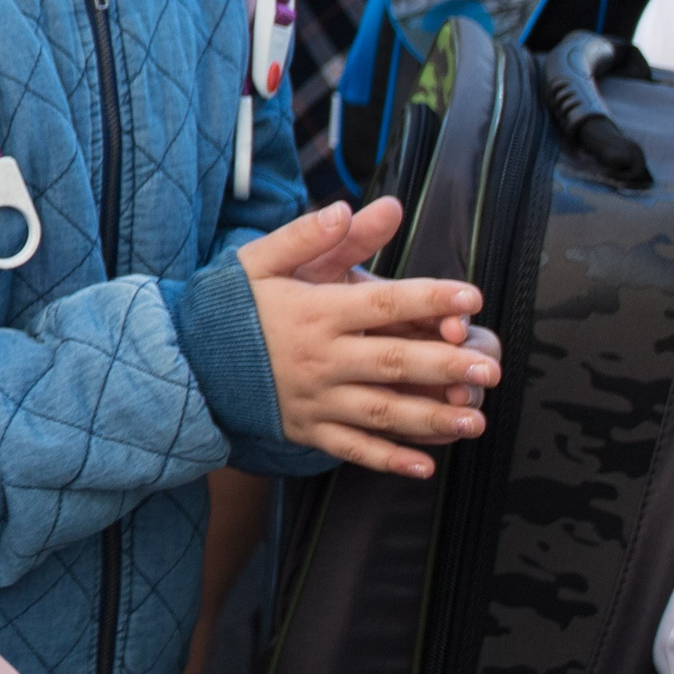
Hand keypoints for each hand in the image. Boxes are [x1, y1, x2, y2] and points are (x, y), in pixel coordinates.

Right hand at [241, 198, 498, 476]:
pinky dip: (389, 459)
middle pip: (393, 362)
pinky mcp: (306, 429)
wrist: (182, 359)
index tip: (471, 298)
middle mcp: (320, 358)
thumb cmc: (228, 306)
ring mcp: (314, 399)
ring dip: (432, 418)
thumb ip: (308, 235)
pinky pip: (353, 448)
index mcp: (315, 312)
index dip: (428, 299)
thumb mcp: (259, 259)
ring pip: (382, 411)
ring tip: (476, 420)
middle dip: (446, 366)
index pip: (382, 303)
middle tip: (491, 368)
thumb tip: (350, 207)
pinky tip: (425, 465)